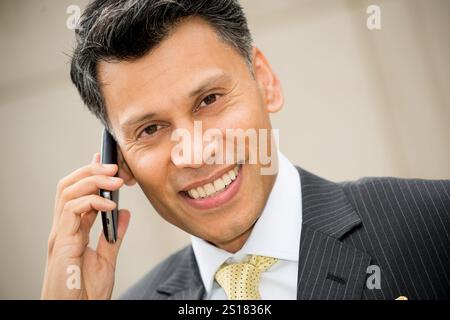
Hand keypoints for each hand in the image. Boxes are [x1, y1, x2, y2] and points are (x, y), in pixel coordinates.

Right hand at [41, 153, 129, 298]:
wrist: (77, 312)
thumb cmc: (85, 293)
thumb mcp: (107, 259)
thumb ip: (114, 236)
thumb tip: (124, 214)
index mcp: (72, 230)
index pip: (77, 192)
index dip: (90, 174)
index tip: (106, 161)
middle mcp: (63, 228)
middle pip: (67, 185)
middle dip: (90, 170)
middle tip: (114, 166)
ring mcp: (60, 234)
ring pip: (66, 191)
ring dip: (92, 180)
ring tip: (115, 180)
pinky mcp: (62, 242)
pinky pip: (71, 210)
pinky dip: (91, 201)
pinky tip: (110, 204)